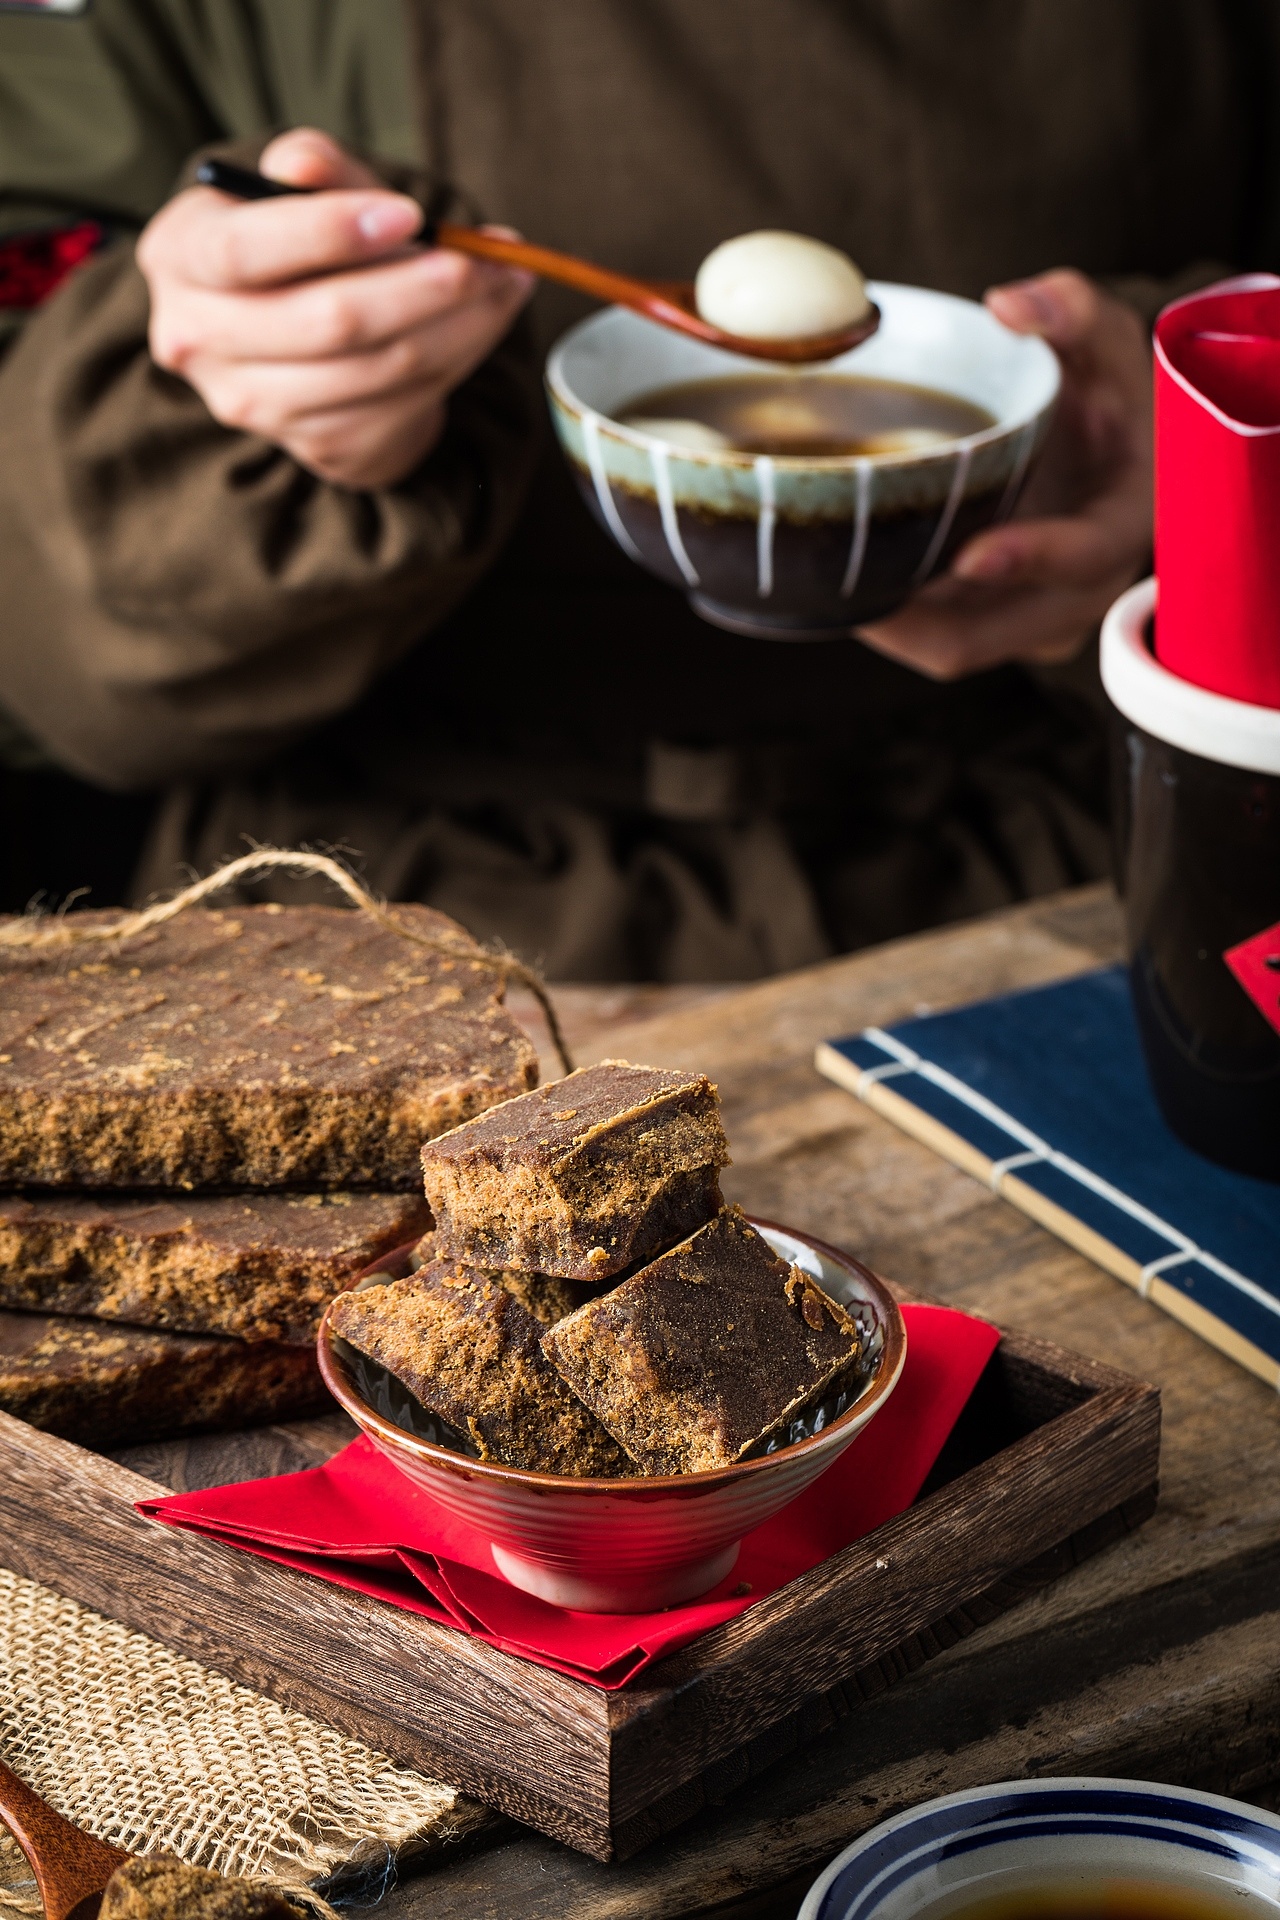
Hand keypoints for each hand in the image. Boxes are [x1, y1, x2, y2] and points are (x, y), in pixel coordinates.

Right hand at [136, 128, 534, 489]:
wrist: (299, 337)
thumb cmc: (295, 244)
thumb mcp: (294, 191)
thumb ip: (311, 169)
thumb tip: (307, 166)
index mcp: (180, 258)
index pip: (245, 250)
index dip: (329, 232)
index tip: (410, 214)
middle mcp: (201, 340)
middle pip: (329, 322)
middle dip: (424, 286)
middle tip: (487, 256)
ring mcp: (257, 406)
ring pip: (380, 369)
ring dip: (462, 323)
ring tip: (507, 278)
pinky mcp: (316, 446)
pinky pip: (406, 403)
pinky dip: (462, 356)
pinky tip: (490, 317)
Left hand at [858, 269, 1151, 678]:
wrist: (1110, 444)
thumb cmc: (1107, 390)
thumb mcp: (1104, 335)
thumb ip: (1069, 310)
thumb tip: (1008, 305)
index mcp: (1122, 521)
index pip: (1081, 555)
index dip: (1029, 560)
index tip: (970, 554)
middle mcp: (1079, 591)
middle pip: (988, 636)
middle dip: (913, 621)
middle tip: (839, 584)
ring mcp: (1034, 619)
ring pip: (948, 646)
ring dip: (887, 623)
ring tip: (819, 584)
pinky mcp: (994, 623)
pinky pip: (933, 637)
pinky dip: (888, 617)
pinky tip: (834, 580)